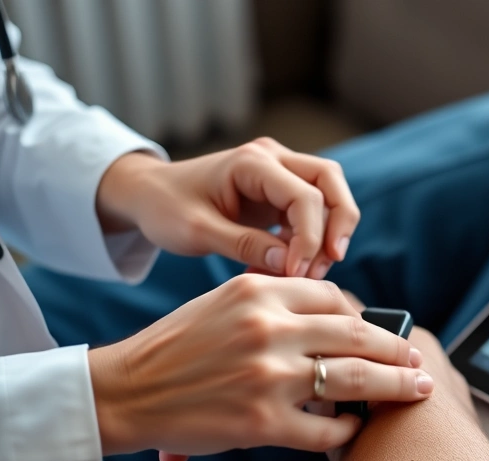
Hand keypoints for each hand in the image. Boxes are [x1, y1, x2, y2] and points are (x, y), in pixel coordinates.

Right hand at [88, 275, 433, 460]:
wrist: (124, 391)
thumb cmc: (173, 348)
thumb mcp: (222, 303)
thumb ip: (275, 304)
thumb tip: (333, 317)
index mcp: (257, 291)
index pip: (333, 297)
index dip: (363, 316)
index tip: (378, 330)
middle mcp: (268, 328)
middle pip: (356, 334)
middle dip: (394, 349)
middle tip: (416, 359)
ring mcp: (269, 376)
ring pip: (355, 379)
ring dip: (395, 386)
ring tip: (417, 388)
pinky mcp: (263, 423)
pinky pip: (326, 430)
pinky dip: (345, 431)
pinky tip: (352, 429)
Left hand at [97, 138, 358, 277]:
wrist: (148, 194)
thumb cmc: (165, 207)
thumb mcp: (197, 232)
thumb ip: (244, 246)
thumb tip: (290, 266)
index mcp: (251, 162)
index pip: (305, 195)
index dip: (310, 237)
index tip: (296, 274)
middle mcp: (272, 158)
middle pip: (330, 179)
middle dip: (339, 223)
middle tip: (332, 262)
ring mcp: (279, 172)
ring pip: (329, 193)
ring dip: (329, 232)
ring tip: (313, 271)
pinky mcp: (279, 192)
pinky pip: (313, 211)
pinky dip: (311, 238)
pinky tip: (293, 266)